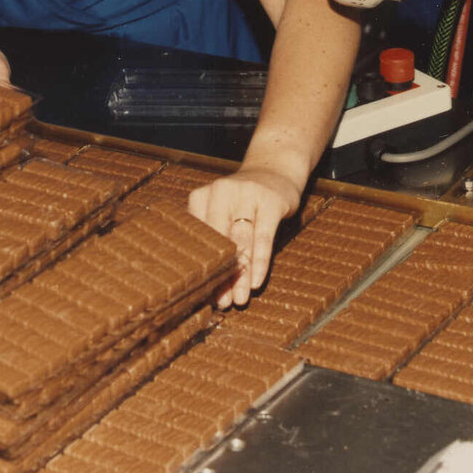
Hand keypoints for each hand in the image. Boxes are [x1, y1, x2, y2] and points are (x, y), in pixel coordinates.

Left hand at [188, 166, 303, 307]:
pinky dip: (260, 260)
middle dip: (220, 275)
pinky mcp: (270, 200)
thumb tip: (203, 280)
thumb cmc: (244, 201)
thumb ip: (212, 235)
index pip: (198, 238)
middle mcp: (221, 191)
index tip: (201, 294)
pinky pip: (264, 235)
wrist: (275, 169)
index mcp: (202, 196)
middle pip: (219, 241)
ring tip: (239, 299)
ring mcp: (247, 193)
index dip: (200, 267)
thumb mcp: (222, 210)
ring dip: (240, 273)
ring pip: (241, 240)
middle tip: (221, 303)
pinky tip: (256, 281)